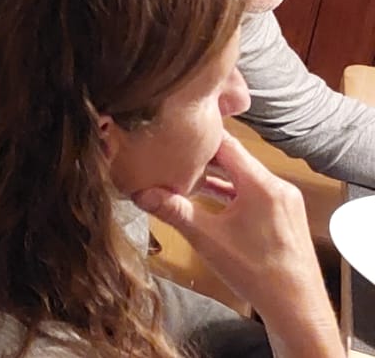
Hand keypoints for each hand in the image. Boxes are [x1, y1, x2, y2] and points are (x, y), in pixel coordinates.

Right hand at [134, 135, 329, 323]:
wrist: (295, 305)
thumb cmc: (257, 273)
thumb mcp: (208, 239)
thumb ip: (174, 212)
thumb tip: (141, 194)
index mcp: (262, 185)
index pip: (227, 144)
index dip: (200, 136)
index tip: (174, 131)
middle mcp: (277, 187)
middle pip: (235, 158)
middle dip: (203, 157)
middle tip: (171, 152)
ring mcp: (283, 201)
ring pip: (244, 176)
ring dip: (215, 176)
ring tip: (183, 175)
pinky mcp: (284, 214)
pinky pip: (253, 192)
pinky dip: (230, 191)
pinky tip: (208, 199)